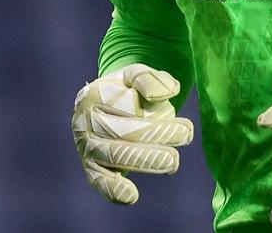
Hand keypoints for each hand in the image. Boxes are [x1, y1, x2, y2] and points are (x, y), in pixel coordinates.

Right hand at [72, 64, 193, 204]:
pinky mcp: (90, 167)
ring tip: (173, 162)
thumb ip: (151, 79)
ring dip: (145, 160)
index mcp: (96, 93)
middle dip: (156, 134)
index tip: (181, 118)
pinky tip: (131, 196)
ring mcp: (86, 145)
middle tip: (186, 136)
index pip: (122, 102)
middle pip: (121, 130)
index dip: (151, 110)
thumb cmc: (125, 90)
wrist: (103, 106)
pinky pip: (98, 181)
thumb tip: (169, 92)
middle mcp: (86, 120)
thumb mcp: (136, 75)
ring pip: (114, 154)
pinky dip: (112, 190)